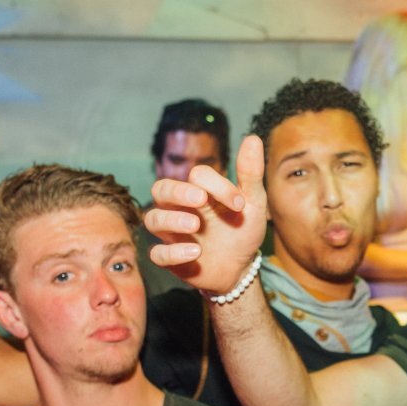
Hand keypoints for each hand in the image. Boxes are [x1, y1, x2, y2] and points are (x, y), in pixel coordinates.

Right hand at [144, 135, 267, 293]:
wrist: (241, 267)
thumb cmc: (242, 230)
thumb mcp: (254, 203)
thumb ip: (251, 174)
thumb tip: (252, 138)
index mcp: (199, 190)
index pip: (197, 176)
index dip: (217, 186)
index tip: (240, 205)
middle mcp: (180, 208)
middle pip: (161, 189)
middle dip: (178, 192)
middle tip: (200, 200)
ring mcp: (172, 233)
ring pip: (153, 219)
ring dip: (172, 220)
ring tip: (196, 226)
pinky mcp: (171, 258)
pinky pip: (157, 253)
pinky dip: (172, 252)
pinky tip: (195, 253)